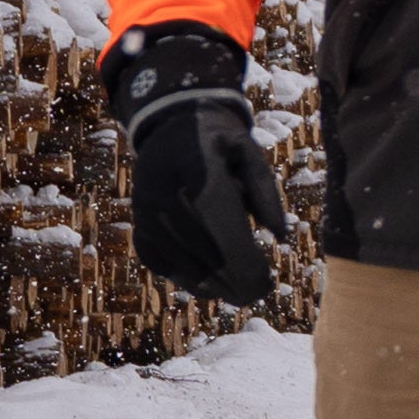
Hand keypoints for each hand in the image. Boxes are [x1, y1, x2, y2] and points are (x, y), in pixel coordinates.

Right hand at [114, 21, 283, 302]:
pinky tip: (208, 283)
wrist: (170, 125)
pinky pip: (160, 264)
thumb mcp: (249, 153)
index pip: (227, 240)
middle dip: (236, 284)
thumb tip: (281, 237)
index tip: (268, 284)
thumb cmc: (219, 142)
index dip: (250, 270)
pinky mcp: (137, 226)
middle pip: (207, 261)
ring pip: (183, 269)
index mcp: (201, 178)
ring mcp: (147, 215)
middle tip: (258, 293)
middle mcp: (168, 199)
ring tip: (238, 292)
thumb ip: (266, 193)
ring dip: (213, 286)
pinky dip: (185, 277)